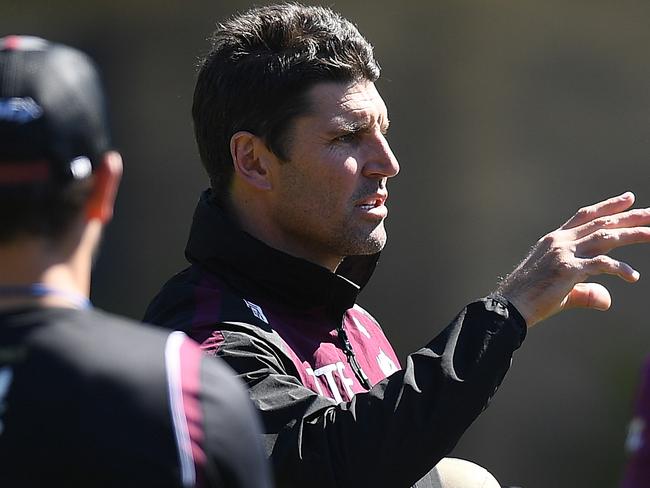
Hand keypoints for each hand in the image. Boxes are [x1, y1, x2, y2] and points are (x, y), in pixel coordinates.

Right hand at [496, 192, 649, 326]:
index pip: (585, 217)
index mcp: (555, 240)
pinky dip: (619, 268)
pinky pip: (601, 264)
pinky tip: (633, 276)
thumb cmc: (531, 300)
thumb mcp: (563, 292)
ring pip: (605, 237)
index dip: (608, 206)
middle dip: (630, 217)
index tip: (629, 198)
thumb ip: (587, 291)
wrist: (510, 306)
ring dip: (632, 234)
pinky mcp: (567, 269)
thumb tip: (607, 300)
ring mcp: (563, 253)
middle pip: (601, 223)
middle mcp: (560, 241)